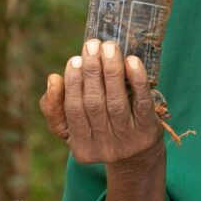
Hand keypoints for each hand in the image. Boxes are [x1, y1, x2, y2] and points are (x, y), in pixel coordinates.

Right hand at [40, 38, 163, 164]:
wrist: (138, 155)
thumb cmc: (98, 132)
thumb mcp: (71, 129)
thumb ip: (54, 107)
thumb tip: (53, 79)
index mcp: (81, 147)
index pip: (73, 110)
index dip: (73, 84)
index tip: (74, 59)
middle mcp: (104, 147)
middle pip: (94, 104)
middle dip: (92, 71)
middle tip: (92, 45)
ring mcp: (128, 140)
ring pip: (116, 102)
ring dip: (112, 71)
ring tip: (109, 47)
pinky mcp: (148, 131)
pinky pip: (142, 103)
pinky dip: (137, 80)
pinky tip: (132, 61)